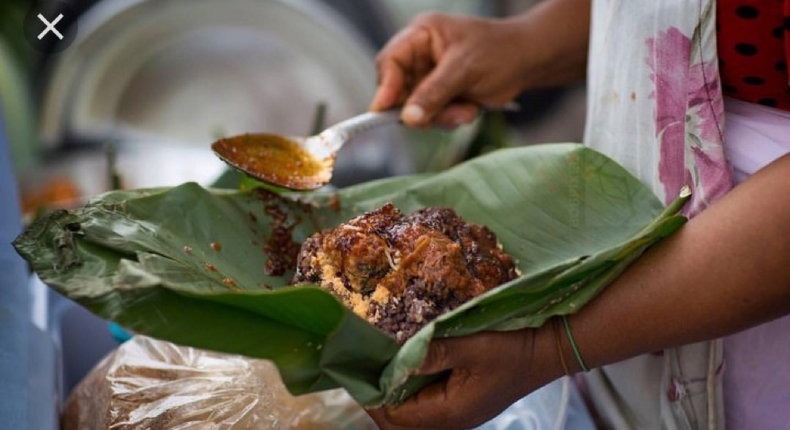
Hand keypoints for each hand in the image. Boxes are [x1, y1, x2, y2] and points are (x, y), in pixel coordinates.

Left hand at [368, 327, 561, 429]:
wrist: (547, 350)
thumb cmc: (513, 347)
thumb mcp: (473, 345)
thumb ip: (435, 353)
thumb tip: (397, 359)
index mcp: (451, 413)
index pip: (397, 417)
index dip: (373, 397)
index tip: (357, 372)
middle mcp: (452, 421)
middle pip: (401, 424)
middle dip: (378, 402)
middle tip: (362, 372)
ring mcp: (458, 414)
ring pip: (413, 417)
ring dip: (394, 397)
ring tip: (378, 369)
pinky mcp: (462, 403)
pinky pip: (427, 406)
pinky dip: (410, 392)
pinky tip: (405, 369)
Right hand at [370, 13, 532, 127]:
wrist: (529, 61)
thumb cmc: (500, 52)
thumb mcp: (465, 70)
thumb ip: (434, 93)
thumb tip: (408, 119)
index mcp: (421, 35)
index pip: (390, 61)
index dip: (385, 87)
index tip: (383, 111)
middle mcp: (420, 55)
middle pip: (398, 90)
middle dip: (421, 108)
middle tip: (443, 116)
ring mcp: (429, 77)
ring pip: (415, 109)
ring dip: (440, 116)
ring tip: (467, 111)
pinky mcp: (440, 95)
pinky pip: (431, 116)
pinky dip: (449, 119)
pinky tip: (470, 110)